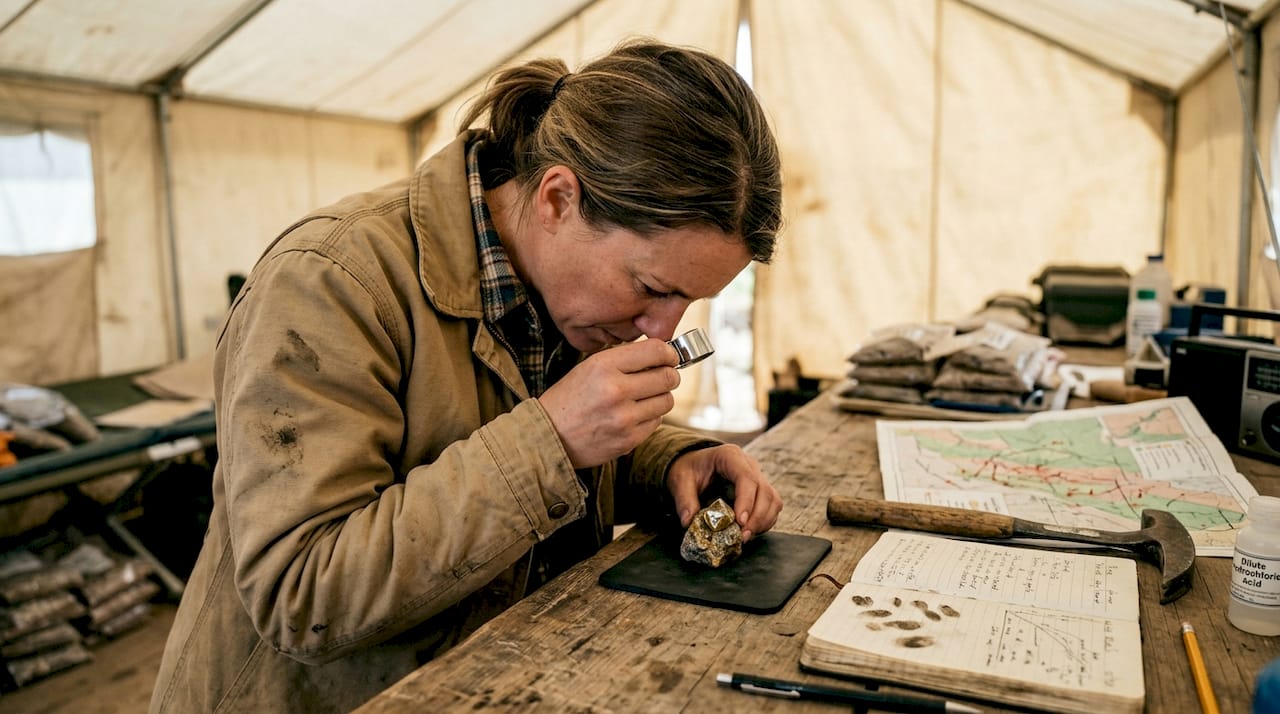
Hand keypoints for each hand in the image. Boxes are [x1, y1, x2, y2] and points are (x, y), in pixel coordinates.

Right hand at [539, 339, 678, 467]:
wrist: (547, 436)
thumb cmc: (569, 399)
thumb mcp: (589, 367)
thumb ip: (623, 359)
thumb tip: (662, 355)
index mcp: (604, 366)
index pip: (656, 350)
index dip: (668, 353)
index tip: (668, 358)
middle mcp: (616, 390)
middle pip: (668, 376)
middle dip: (668, 375)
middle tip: (661, 377)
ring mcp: (624, 417)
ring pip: (667, 400)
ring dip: (660, 397)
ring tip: (644, 398)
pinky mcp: (629, 440)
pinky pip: (657, 421)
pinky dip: (650, 416)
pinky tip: (633, 415)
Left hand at [667, 445, 781, 541]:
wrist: (694, 465)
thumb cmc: (690, 469)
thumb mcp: (680, 480)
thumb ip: (684, 500)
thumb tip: (689, 522)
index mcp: (730, 456)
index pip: (746, 478)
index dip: (746, 501)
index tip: (740, 522)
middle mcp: (749, 465)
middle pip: (764, 491)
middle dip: (757, 517)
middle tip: (742, 537)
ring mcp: (757, 477)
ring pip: (773, 500)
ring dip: (763, 521)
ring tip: (745, 537)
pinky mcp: (760, 491)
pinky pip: (772, 507)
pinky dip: (764, 522)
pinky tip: (750, 532)